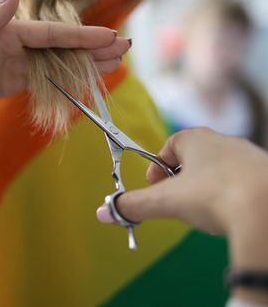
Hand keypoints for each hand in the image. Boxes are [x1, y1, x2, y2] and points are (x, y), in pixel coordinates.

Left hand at [0, 0, 129, 116]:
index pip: (52, 33)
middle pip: (62, 46)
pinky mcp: (13, 82)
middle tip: (125, 47)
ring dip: (86, 64)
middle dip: (93, 48)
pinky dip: (67, 80)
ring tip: (116, 63)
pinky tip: (86, 79)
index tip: (108, 37)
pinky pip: (46, 81)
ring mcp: (17, 63)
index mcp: (8, 30)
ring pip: (59, 64)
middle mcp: (17, 44)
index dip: (81, 36)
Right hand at [96, 128, 267, 302]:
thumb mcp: (166, 202)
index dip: (158, 165)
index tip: (153, 184)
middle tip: (174, 202)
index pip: (170, 144)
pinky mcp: (266, 177)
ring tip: (202, 211)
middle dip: (180, 180)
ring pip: (218, 171)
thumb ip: (134, 205)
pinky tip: (229, 215)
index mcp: (196, 139)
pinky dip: (231, 196)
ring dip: (205, 188)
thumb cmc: (214, 194)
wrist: (267, 210)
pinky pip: (242, 183)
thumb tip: (103, 212)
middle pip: (194, 158)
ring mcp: (249, 158)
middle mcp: (224, 142)